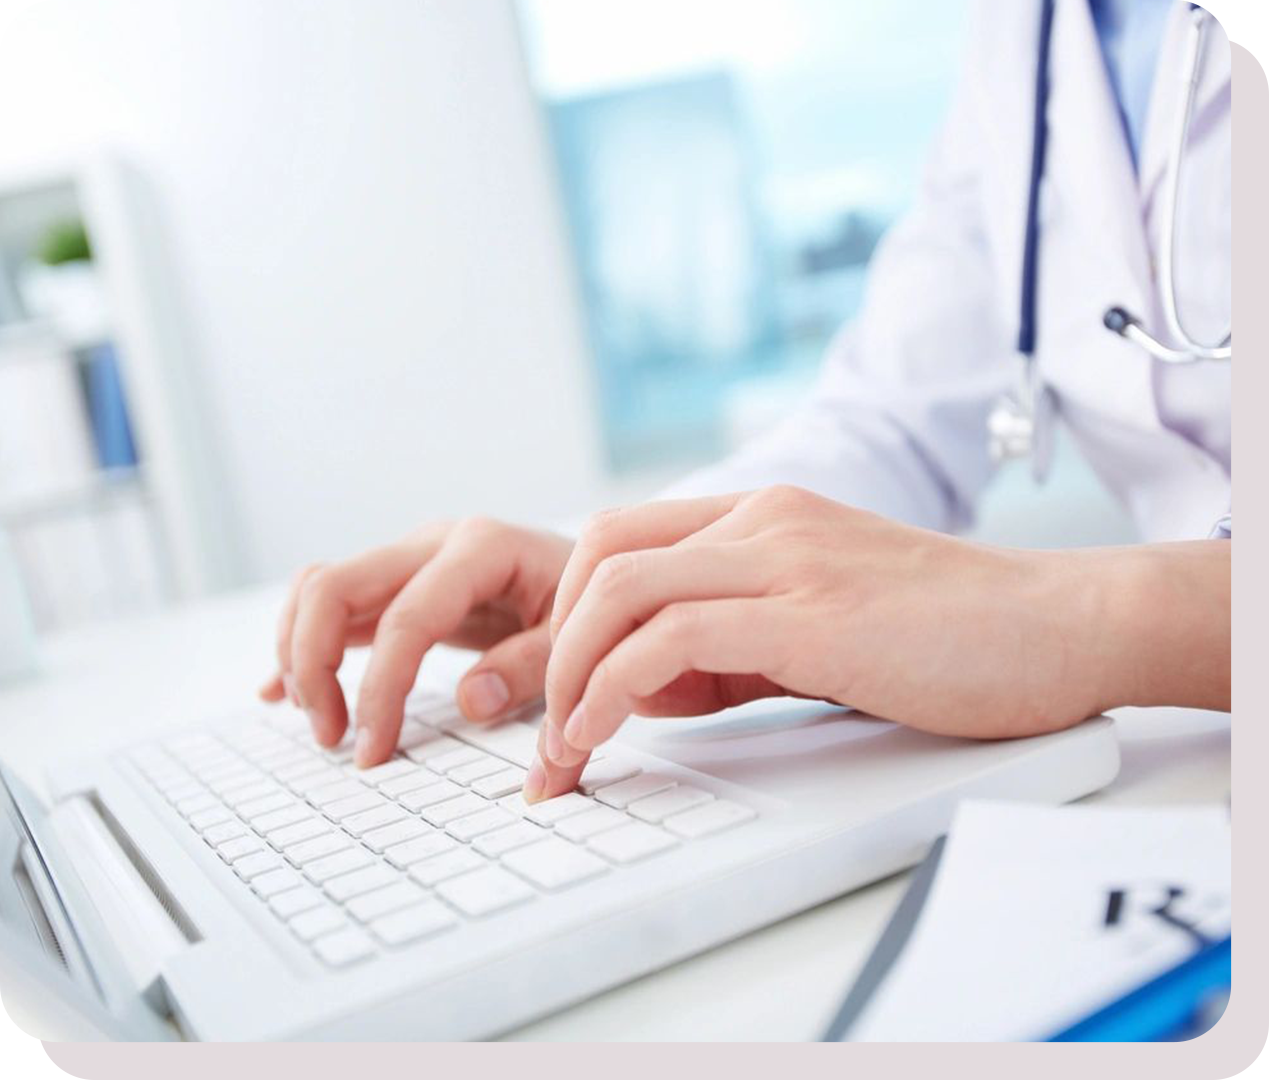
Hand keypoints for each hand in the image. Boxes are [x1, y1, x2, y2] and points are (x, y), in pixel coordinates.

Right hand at [260, 519, 571, 765]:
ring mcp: (410, 557)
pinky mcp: (399, 582)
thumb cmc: (590, 604)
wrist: (597, 572)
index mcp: (481, 547)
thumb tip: (470, 699)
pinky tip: (282, 693)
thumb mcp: (578, 636)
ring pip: (319, 589)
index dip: (381, 689)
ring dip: (299, 655)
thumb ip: (531, 666)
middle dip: (314, 665)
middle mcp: (433, 542)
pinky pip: (331, 604)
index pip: (406, 618)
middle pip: (333, 586)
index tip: (373, 751)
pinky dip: (300, 644)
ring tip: (322, 724)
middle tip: (333, 738)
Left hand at [528, 486, 1127, 800]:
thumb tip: (642, 689)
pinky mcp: (813, 612)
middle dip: (551, 644)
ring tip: (563, 748)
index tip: (560, 694)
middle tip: (545, 730)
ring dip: (570, 674)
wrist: (1061, 625)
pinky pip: (673, 638)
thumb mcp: (817, 629)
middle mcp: (766, 520)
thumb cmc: (950, 636)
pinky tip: (604, 733)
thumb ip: (729, 649)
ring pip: (622, 588)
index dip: (570, 615)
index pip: (622, 540)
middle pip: (601, 554)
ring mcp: (788, 558)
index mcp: (764, 515)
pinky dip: (615, 687)